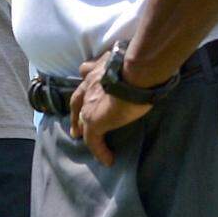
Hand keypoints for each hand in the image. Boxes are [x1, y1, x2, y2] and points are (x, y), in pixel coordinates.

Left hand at [69, 51, 150, 166]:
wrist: (135, 72)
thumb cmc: (138, 64)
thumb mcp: (128, 57)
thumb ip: (127, 61)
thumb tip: (141, 61)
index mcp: (99, 68)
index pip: (87, 73)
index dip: (88, 84)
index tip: (86, 88)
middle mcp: (89, 83)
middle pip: (77, 100)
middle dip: (76, 111)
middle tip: (76, 125)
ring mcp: (89, 103)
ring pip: (82, 119)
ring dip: (83, 129)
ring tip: (83, 140)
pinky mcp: (93, 121)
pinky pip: (93, 140)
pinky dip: (99, 150)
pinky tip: (107, 160)